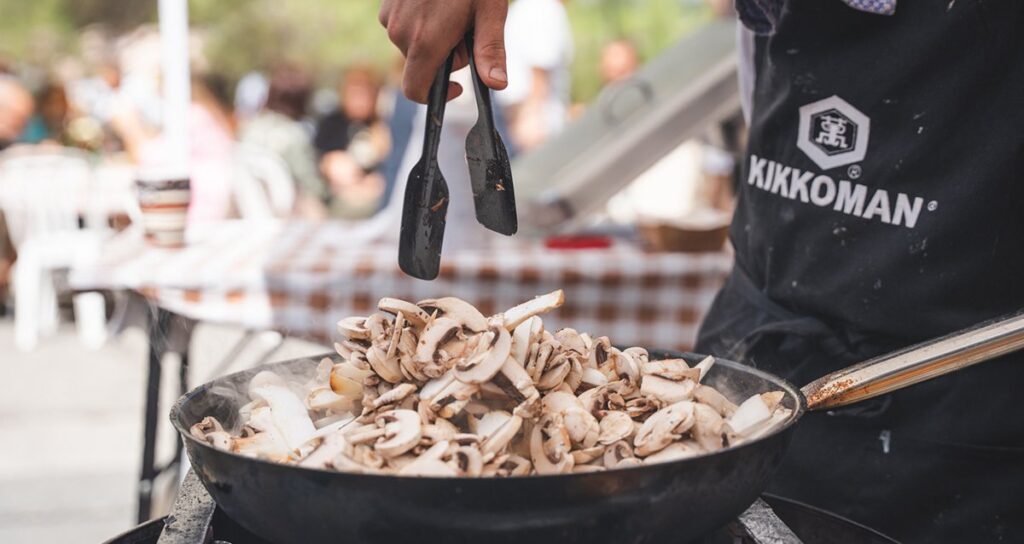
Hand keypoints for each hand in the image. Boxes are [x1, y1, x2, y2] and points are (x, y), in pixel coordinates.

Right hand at [379, 0, 507, 102]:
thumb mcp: (490, 11)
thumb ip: (491, 50)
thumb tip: (496, 84)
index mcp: (425, 41)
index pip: (415, 90)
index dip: (436, 95)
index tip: (458, 86)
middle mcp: (400, 32)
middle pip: (421, 65)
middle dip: (446, 57)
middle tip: (467, 28)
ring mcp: (390, 16)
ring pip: (413, 44)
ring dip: (434, 38)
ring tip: (454, 10)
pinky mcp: (387, 3)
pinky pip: (404, 25)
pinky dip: (422, 22)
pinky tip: (438, 2)